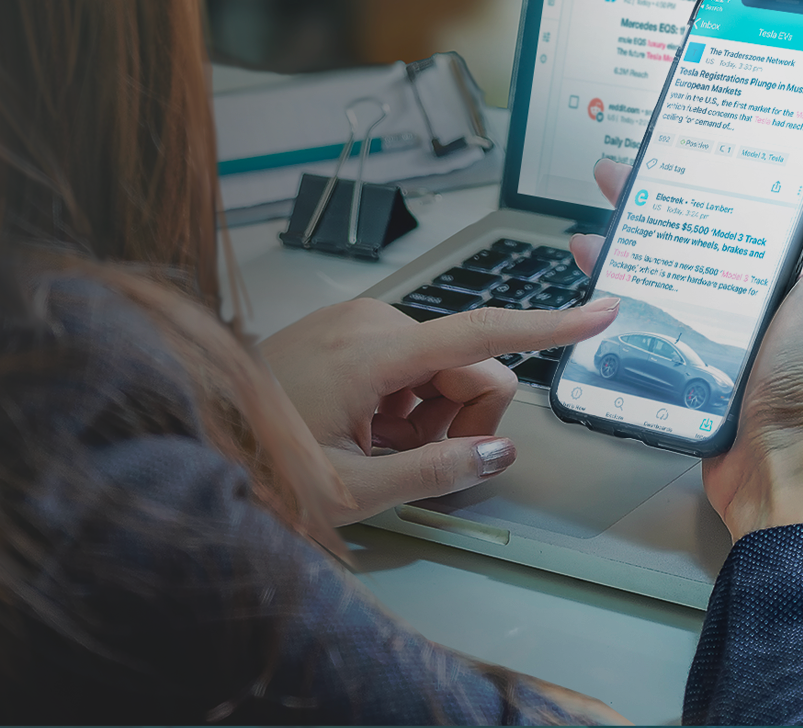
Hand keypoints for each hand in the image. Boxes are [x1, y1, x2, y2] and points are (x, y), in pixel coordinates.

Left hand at [262, 296, 618, 525]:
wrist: (200, 432)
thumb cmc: (262, 462)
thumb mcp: (351, 490)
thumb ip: (433, 472)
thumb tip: (499, 453)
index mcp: (375, 352)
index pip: (483, 333)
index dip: (550, 326)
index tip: (602, 311)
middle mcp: (372, 321)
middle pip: (470, 364)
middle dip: (462, 416)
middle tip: (411, 459)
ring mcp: (357, 321)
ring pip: (443, 367)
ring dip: (430, 414)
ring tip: (376, 446)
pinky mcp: (348, 327)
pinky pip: (411, 361)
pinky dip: (406, 402)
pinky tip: (367, 430)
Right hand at [569, 103, 802, 541]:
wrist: (777, 467)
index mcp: (799, 260)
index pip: (761, 189)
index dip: (729, 153)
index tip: (702, 120)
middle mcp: (757, 285)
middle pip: (701, 218)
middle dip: (664, 186)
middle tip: (630, 162)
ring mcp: (718, 319)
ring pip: (665, 257)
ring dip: (631, 230)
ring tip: (603, 209)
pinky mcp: (684, 351)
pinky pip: (643, 307)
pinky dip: (615, 286)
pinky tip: (596, 272)